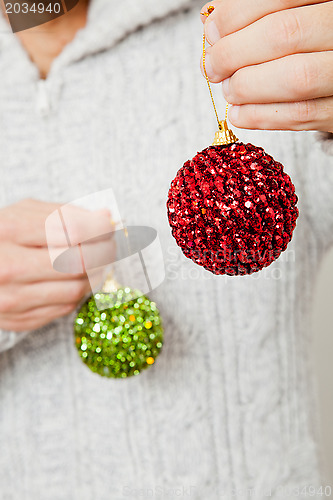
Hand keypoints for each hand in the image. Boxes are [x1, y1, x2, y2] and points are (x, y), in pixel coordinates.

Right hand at [0, 199, 114, 331]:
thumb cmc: (3, 237)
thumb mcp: (25, 215)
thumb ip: (65, 214)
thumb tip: (105, 217)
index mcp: (10, 231)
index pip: (73, 231)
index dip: (100, 228)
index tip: (109, 226)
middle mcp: (8, 267)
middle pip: (78, 263)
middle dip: (104, 252)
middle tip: (109, 246)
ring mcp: (12, 298)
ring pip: (76, 289)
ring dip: (95, 274)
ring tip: (94, 261)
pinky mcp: (18, 319)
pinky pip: (65, 307)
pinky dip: (78, 291)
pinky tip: (75, 279)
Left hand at [200, 0, 332, 132]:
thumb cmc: (318, 37)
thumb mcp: (300, 10)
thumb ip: (262, 11)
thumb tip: (212, 22)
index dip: (236, 16)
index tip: (211, 32)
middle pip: (283, 35)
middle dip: (234, 53)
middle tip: (212, 67)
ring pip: (295, 78)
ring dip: (248, 87)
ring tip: (229, 89)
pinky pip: (303, 115)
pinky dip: (262, 116)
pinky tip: (240, 113)